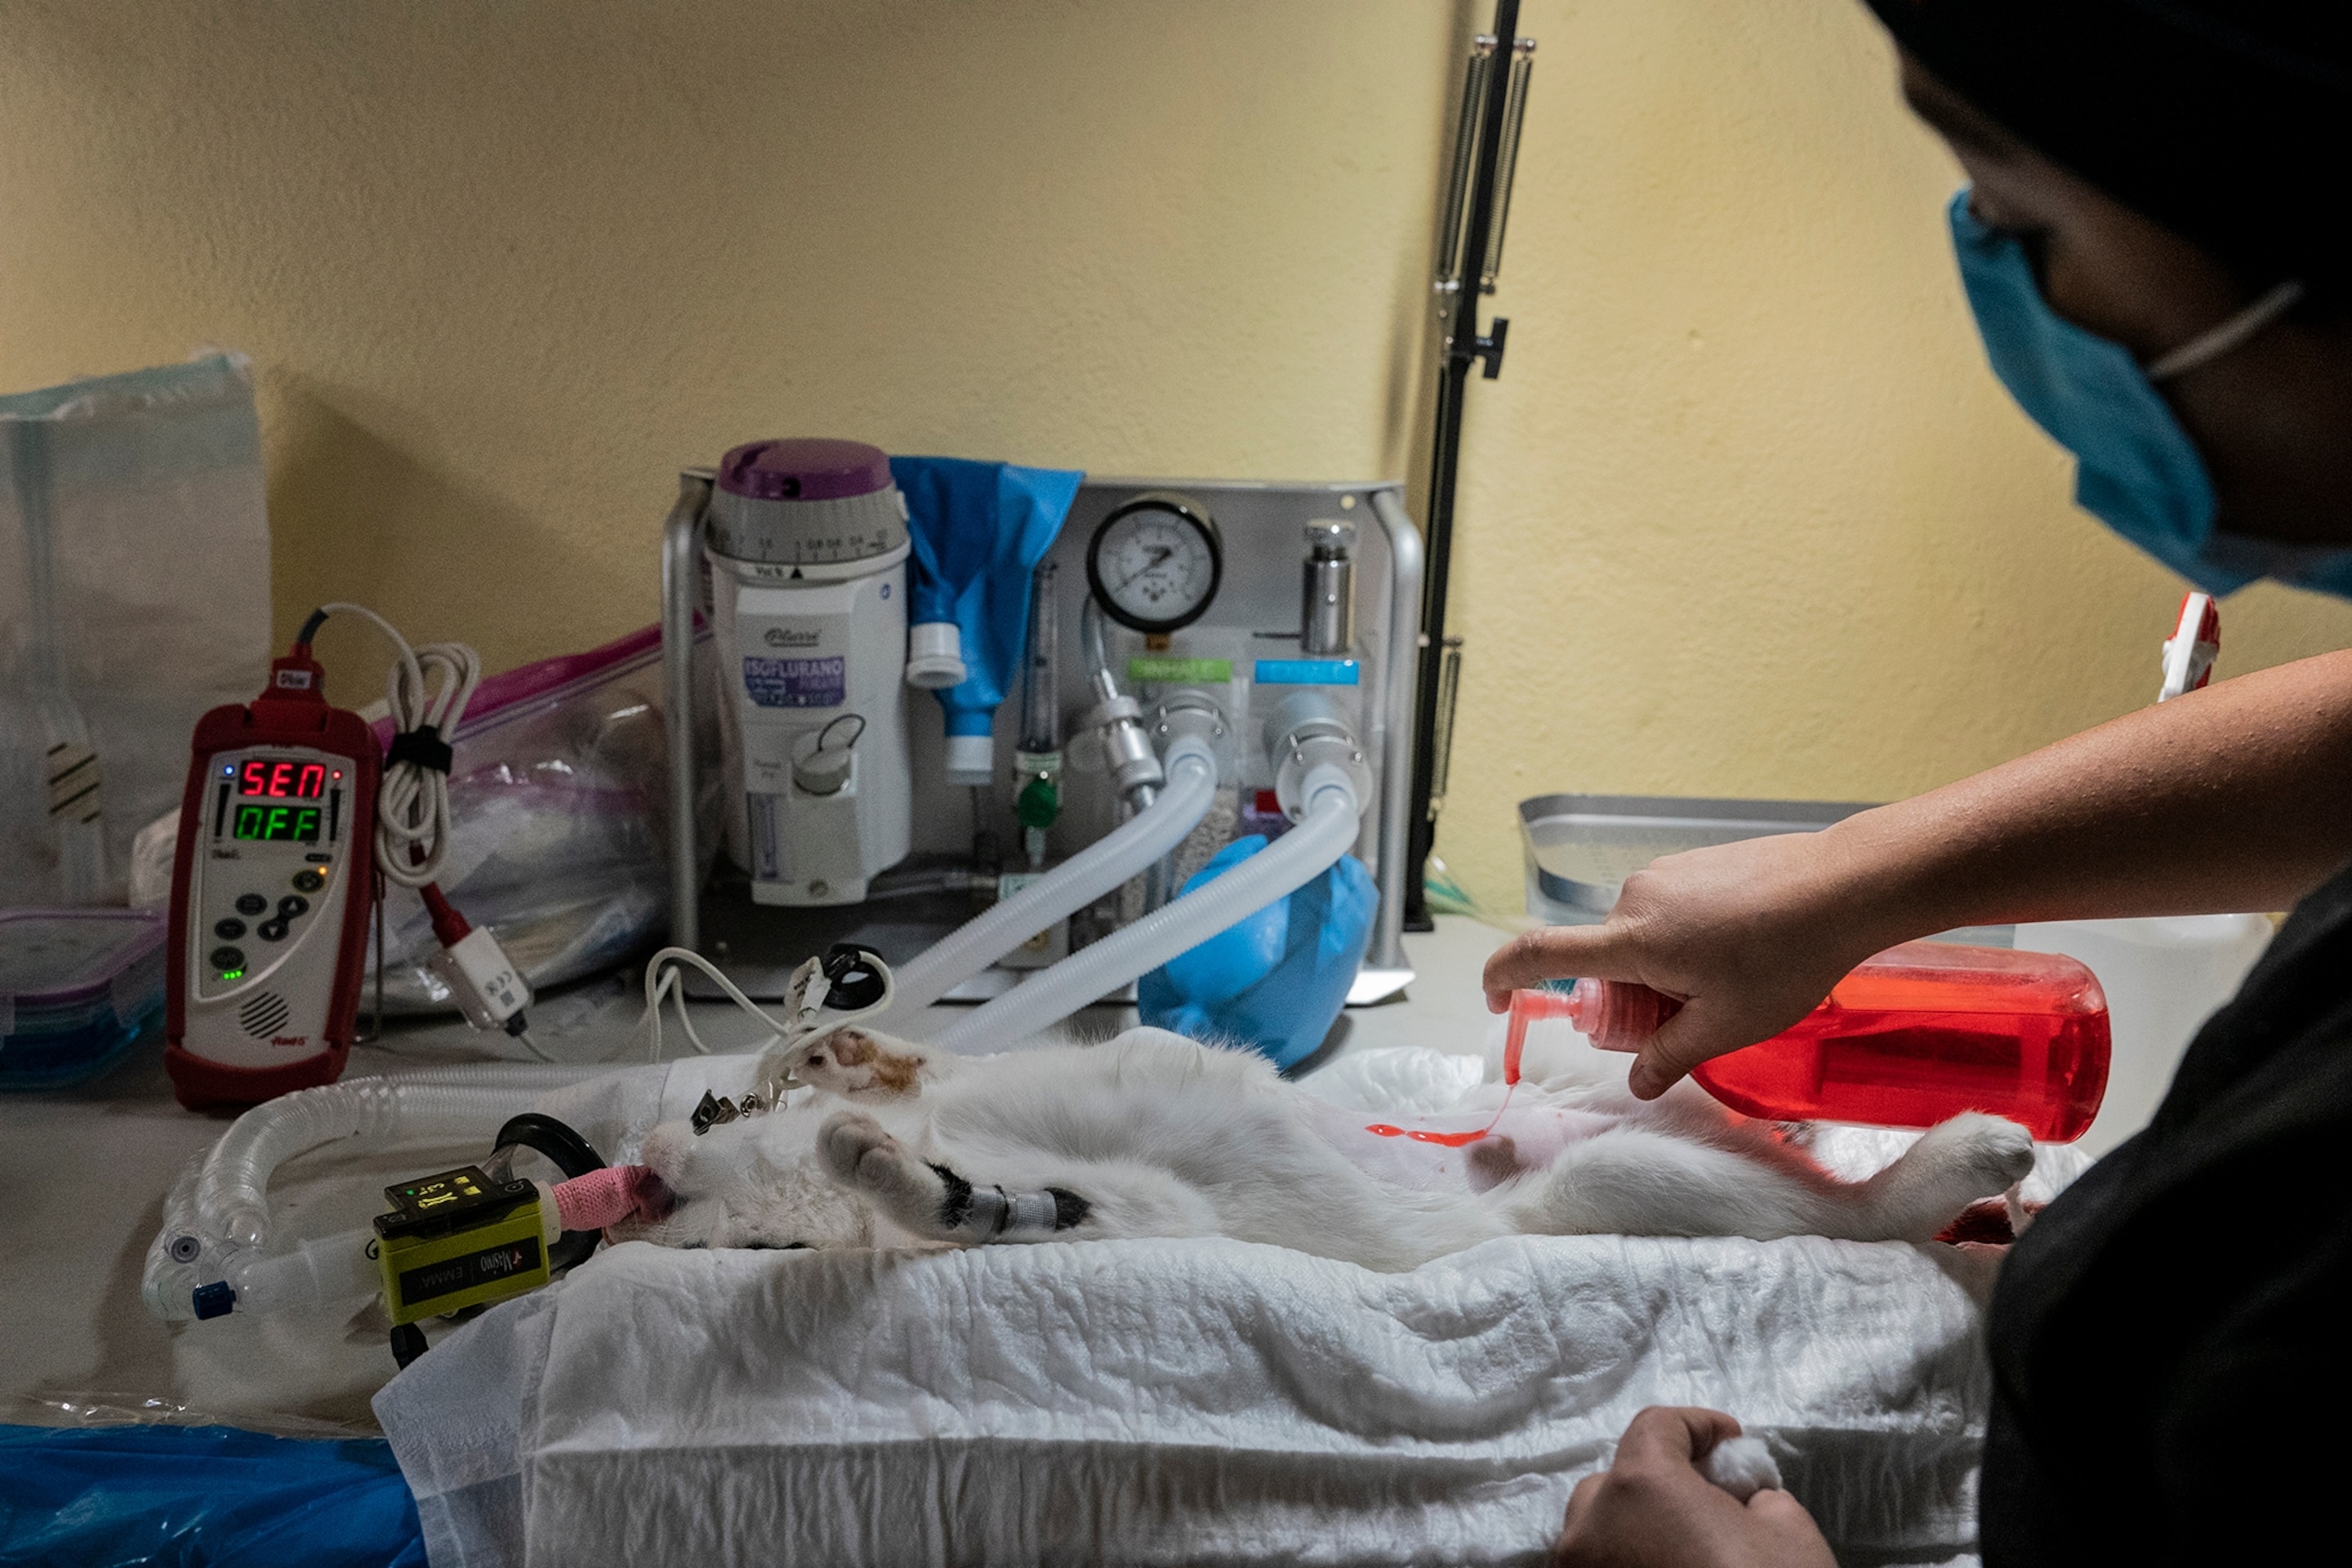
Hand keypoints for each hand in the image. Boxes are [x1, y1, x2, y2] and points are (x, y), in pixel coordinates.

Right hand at [1483, 830, 1894, 1098]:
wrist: (1843, 885)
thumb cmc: (1786, 957)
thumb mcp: (1727, 1025)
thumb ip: (1670, 1055)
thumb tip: (1638, 1084)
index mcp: (1632, 939)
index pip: (1540, 954)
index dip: (1503, 978)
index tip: (1495, 1002)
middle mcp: (1634, 897)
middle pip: (1605, 960)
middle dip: (1629, 999)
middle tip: (1689, 1022)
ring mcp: (1663, 875)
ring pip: (1639, 939)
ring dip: (1661, 971)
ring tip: (1728, 984)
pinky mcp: (1690, 863)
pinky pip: (1666, 913)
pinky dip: (1682, 943)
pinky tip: (1738, 952)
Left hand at [1553, 1408, 1834, 1567]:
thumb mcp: (1790, 1533)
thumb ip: (1758, 1496)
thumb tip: (1742, 1499)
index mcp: (1639, 1488)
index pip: (1656, 1426)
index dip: (1698, 1425)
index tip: (1731, 1441)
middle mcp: (1589, 1529)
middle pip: (1615, 1481)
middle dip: (1661, 1482)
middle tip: (1712, 1502)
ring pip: (1597, 1535)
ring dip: (1637, 1529)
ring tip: (1689, 1549)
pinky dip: (1626, 1566)